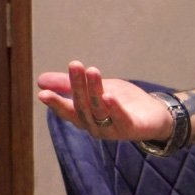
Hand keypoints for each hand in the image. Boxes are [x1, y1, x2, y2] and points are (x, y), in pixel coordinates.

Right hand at [37, 61, 171, 141]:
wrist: (155, 114)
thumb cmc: (123, 101)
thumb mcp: (96, 88)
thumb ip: (69, 85)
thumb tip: (40, 80)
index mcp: (86, 117)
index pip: (68, 110)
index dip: (56, 102)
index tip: (43, 92)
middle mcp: (96, 126)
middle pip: (83, 107)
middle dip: (77, 86)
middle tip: (75, 64)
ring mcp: (113, 130)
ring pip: (99, 110)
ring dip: (94, 90)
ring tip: (92, 70)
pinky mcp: (130, 129)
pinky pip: (120, 119)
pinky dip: (114, 108)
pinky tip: (109, 95)